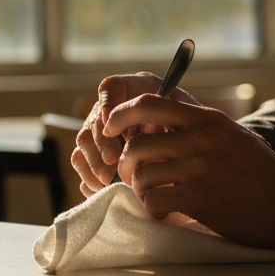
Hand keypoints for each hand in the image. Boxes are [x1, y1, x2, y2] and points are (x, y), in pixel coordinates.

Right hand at [72, 72, 198, 196]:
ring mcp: (103, 131)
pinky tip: (99, 187)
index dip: (108, 104)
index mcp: (135, 90)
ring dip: (93, 161)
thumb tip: (150, 131)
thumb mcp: (189, 121)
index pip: (111, 87)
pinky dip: (87, 175)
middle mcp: (114, 108)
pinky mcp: (97, 154)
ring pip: (83, 141)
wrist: (194, 156)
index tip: (114, 126)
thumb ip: (171, 120)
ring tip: (107, 180)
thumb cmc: (193, 133)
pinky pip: (80, 161)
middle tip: (113, 161)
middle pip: (95, 119)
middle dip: (102, 142)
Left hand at [103, 94, 274, 250]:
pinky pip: (154, 201)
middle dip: (126, 164)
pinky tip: (166, 212)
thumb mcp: (231, 136)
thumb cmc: (260, 173)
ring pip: (141, 174)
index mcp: (207, 119)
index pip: (149, 103)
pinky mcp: (199, 198)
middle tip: (133, 177)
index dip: (121, 115)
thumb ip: (198, 128)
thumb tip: (156, 126)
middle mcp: (201, 139)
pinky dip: (153, 210)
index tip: (109, 128)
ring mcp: (199, 168)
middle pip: (136, 144)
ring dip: (140, 190)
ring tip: (154, 197)